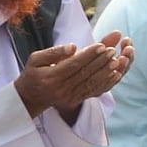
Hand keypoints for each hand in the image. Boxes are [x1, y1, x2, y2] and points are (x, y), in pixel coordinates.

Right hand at [12, 31, 133, 119]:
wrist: (30, 98)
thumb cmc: (33, 73)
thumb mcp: (35, 59)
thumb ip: (53, 52)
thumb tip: (73, 47)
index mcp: (51, 77)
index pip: (74, 64)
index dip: (89, 55)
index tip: (101, 45)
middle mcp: (61, 89)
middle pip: (85, 74)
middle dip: (100, 61)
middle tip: (112, 50)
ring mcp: (69, 97)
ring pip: (91, 83)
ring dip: (106, 72)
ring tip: (117, 60)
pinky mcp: (76, 100)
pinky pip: (93, 91)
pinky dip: (106, 83)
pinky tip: (115, 74)